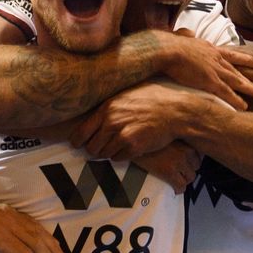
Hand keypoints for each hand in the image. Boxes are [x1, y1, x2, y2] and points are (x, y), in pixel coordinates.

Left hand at [69, 83, 188, 159]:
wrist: (175, 110)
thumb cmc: (152, 99)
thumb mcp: (126, 95)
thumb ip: (108, 105)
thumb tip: (90, 114)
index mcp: (107, 108)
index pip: (81, 132)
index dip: (77, 141)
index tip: (78, 144)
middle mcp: (112, 122)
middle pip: (91, 147)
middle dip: (94, 149)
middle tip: (100, 147)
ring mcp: (123, 136)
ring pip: (104, 154)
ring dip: (109, 152)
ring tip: (118, 145)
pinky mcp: (134, 147)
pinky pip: (118, 158)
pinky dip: (121, 156)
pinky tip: (129, 147)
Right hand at [134, 141, 201, 193]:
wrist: (131, 142)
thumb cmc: (145, 137)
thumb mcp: (163, 134)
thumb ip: (174, 139)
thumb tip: (179, 147)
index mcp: (184, 140)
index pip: (198, 154)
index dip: (192, 161)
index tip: (187, 163)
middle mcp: (184, 150)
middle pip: (196, 167)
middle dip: (188, 171)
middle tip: (180, 173)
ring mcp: (178, 162)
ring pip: (190, 177)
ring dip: (183, 180)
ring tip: (176, 180)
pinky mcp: (169, 172)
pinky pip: (180, 186)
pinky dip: (178, 189)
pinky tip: (174, 188)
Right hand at [158, 30, 252, 109]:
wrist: (168, 50)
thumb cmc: (169, 44)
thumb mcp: (181, 36)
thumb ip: (187, 35)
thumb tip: (189, 32)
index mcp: (210, 48)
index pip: (232, 54)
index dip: (245, 58)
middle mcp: (217, 59)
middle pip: (238, 69)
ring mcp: (215, 70)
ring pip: (238, 82)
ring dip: (251, 89)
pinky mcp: (210, 81)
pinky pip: (226, 93)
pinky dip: (236, 100)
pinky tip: (244, 107)